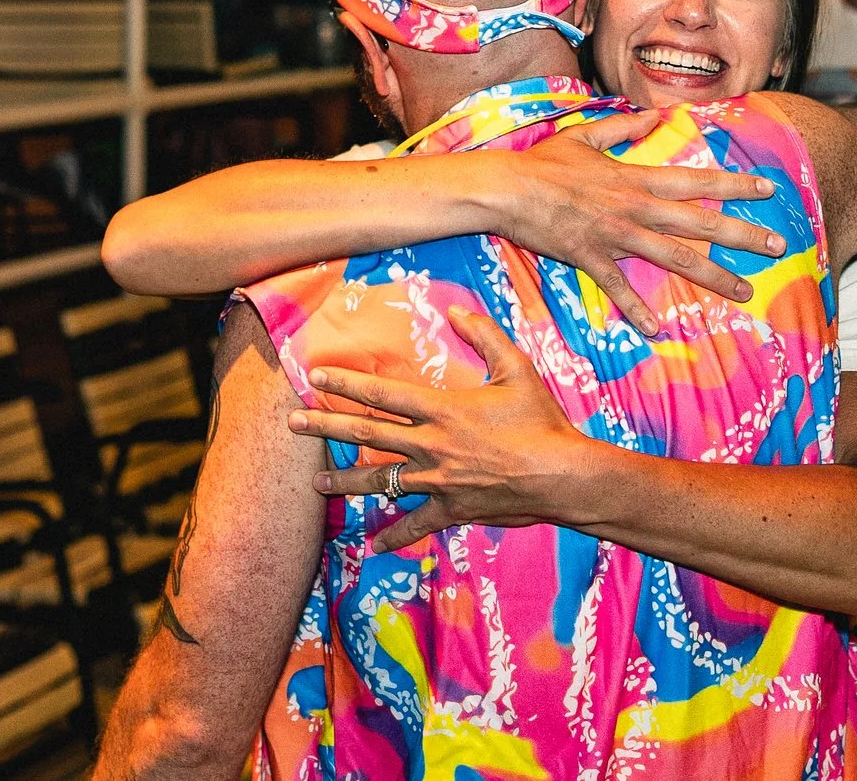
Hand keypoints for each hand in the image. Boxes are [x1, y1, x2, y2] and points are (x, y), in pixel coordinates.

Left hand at [289, 308, 596, 552]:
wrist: (564, 477)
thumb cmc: (542, 421)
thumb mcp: (516, 369)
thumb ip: (484, 335)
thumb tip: (455, 310)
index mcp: (442, 409)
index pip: (382, 393)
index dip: (346, 383)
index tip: (315, 377)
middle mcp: (431, 445)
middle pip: (367, 434)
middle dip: (326, 427)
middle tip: (292, 423)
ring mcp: (438, 481)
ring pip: (380, 481)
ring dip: (345, 482)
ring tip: (315, 484)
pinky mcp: (452, 509)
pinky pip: (415, 524)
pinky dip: (393, 535)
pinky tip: (370, 546)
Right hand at [493, 113, 782, 334]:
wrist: (506, 188)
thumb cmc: (543, 162)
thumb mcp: (584, 136)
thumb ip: (623, 129)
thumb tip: (654, 116)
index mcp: (635, 178)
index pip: (696, 181)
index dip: (734, 185)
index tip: (768, 190)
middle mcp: (634, 208)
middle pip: (698, 224)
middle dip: (742, 234)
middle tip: (778, 246)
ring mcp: (615, 235)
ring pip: (674, 258)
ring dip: (713, 275)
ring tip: (745, 291)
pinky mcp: (590, 257)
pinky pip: (619, 287)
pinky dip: (637, 308)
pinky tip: (657, 329)